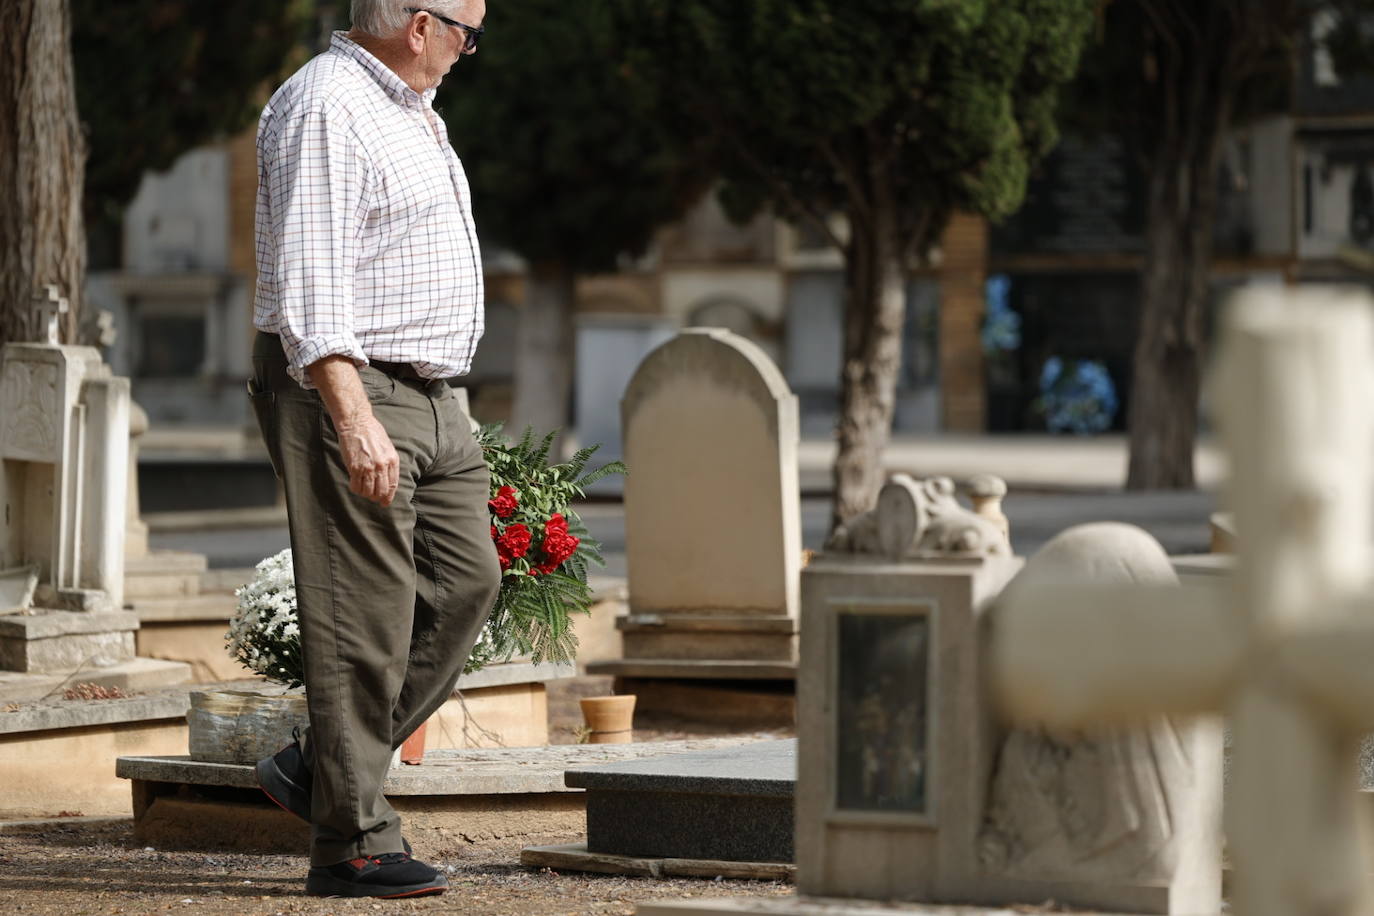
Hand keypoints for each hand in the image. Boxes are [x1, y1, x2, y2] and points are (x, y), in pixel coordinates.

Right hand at [306, 355, 400, 507]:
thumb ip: (388, 463)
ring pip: (368, 491)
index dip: (388, 497)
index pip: (393, 485)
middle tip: (373, 498)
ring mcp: (368, 467)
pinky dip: (355, 488)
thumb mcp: (387, 447)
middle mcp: (382, 465)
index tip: (385, 502)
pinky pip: (356, 485)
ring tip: (363, 489)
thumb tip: (386, 480)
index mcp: (392, 460)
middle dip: (377, 498)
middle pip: (381, 491)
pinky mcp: (355, 467)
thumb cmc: (372, 433)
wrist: (357, 423)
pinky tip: (354, 485)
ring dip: (365, 494)